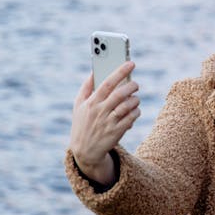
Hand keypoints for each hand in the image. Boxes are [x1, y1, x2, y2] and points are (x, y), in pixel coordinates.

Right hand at [70, 60, 139, 183]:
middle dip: (131, 85)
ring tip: (135, 97)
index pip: (107, 83)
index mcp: (91, 102)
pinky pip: (132, 117)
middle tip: (135, 83)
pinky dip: (136, 111)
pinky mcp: (117, 132)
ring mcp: (109, 122)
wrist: (85, 151)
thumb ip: (86, 87)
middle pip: (120, 94)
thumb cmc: (82, 123)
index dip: (120, 71)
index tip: (130, 63)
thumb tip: (93, 70)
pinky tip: (134, 110)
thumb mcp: (78, 105)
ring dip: (135, 99)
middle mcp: (100, 112)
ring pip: (128, 106)